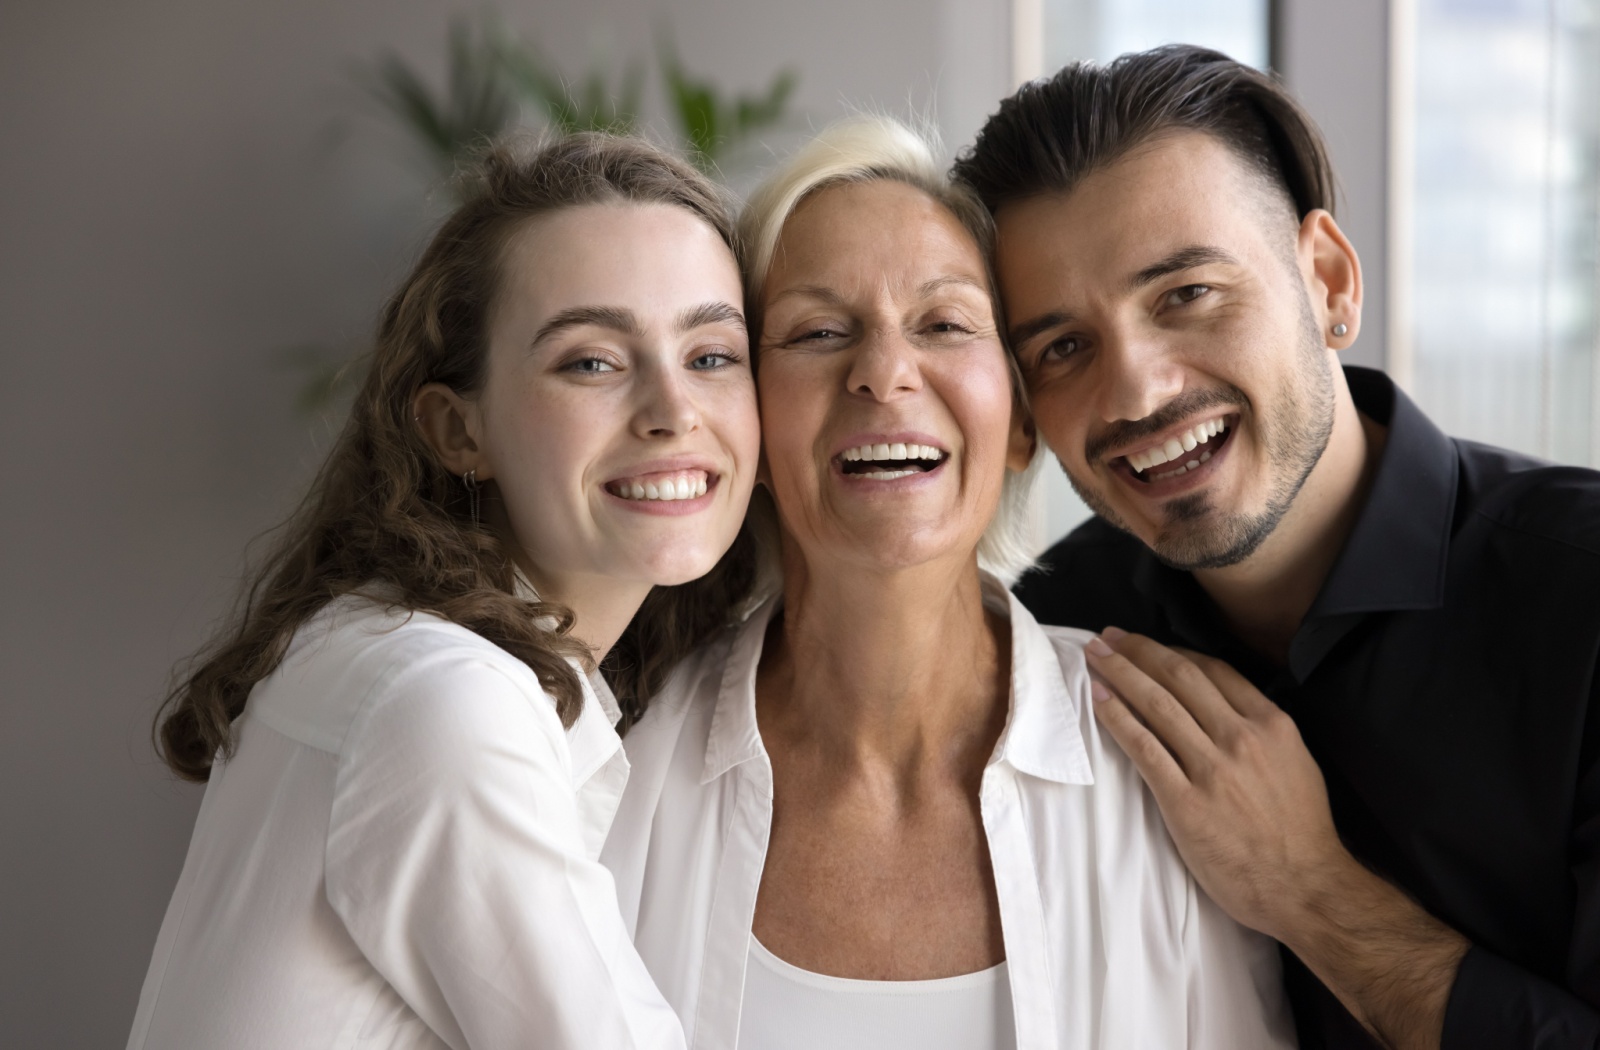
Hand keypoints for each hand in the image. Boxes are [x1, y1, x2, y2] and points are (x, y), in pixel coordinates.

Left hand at [1086, 628, 1468, 1048]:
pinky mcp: (1186, 802)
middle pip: (1178, 678)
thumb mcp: (1296, 762)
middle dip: (1138, 651)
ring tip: (1095, 658)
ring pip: (1157, 705)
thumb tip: (1227, 706)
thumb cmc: (1300, 832)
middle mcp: (1241, 737)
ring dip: (1120, 675)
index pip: (1213, 670)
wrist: (1304, 887)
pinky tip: (1099, 701)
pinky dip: (1117, 719)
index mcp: (1271, 724)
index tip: (1146, 644)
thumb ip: (1263, 730)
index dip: (1172, 651)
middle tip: (1108, 638)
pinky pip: (1144, 748)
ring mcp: (1213, 769)